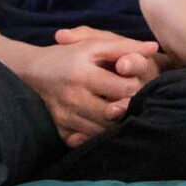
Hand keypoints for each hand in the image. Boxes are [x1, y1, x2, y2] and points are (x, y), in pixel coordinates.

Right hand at [22, 31, 156, 145]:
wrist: (32, 72)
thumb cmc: (69, 56)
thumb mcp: (94, 45)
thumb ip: (123, 46)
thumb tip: (153, 47)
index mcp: (84, 74)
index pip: (124, 88)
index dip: (136, 86)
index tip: (137, 83)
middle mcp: (73, 98)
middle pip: (114, 114)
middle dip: (127, 109)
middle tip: (131, 102)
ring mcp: (66, 117)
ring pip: (102, 130)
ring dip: (115, 125)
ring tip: (120, 113)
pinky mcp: (61, 131)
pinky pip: (86, 140)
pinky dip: (98, 135)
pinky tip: (104, 125)